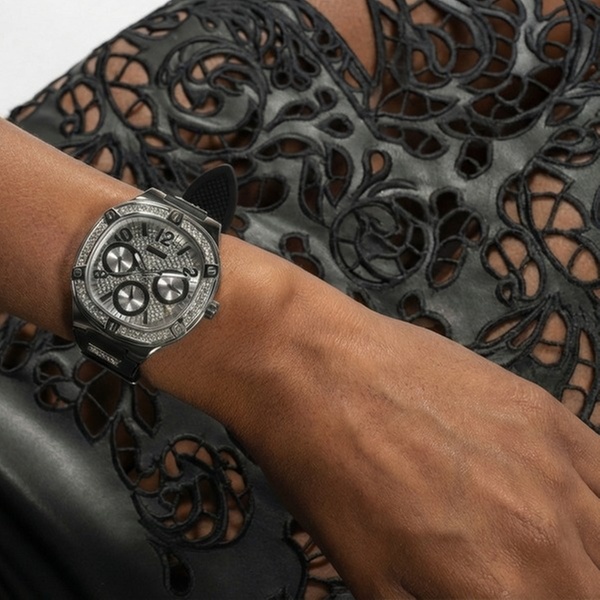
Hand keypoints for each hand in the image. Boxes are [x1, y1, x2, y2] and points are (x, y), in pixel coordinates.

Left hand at [147, 250, 599, 597]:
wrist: (316, 369)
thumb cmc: (327, 481)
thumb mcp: (376, 582)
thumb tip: (487, 596)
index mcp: (501, 592)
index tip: (497, 587)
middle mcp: (547, 535)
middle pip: (585, 585)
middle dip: (555, 589)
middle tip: (507, 572)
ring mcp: (555, 465)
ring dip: (580, 555)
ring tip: (536, 549)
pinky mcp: (547, 413)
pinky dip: (592, 503)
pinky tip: (558, 505)